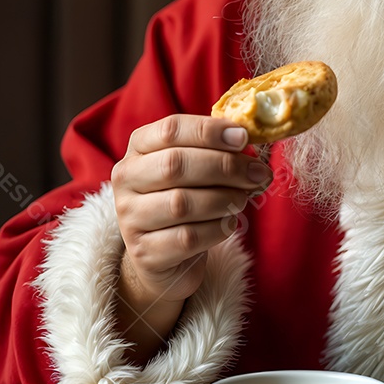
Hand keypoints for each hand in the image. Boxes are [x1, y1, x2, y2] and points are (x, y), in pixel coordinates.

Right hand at [111, 114, 270, 314]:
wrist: (167, 253)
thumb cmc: (188, 196)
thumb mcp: (197, 165)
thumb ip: (218, 148)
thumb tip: (247, 138)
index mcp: (139, 147)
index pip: (170, 130)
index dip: (209, 131)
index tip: (243, 137)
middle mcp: (127, 180)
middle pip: (175, 165)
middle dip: (225, 167)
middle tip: (257, 174)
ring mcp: (131, 218)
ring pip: (181, 204)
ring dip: (224, 199)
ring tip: (242, 199)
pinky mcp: (145, 253)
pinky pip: (188, 238)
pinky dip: (217, 229)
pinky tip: (228, 223)